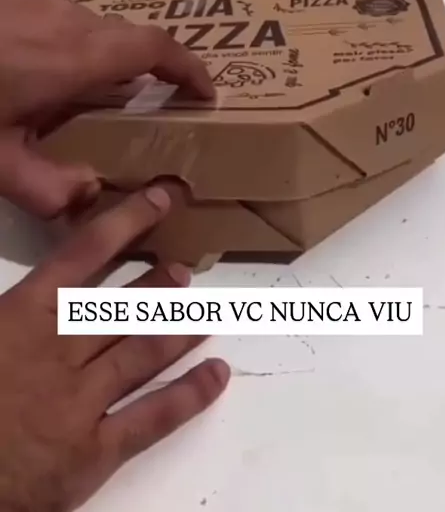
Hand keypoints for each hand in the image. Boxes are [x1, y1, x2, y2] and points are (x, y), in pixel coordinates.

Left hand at [0, 0, 213, 217]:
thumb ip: (50, 189)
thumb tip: (91, 195)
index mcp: (74, 55)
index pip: (156, 49)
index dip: (189, 68)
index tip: (205, 91)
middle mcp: (65, 12)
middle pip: (123, 39)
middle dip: (136, 73)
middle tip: (124, 108)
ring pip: (88, 24)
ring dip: (93, 56)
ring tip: (69, 89)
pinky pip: (54, 5)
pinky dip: (60, 32)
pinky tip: (30, 55)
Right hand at [0, 184, 229, 511]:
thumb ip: (10, 308)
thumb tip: (41, 283)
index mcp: (21, 318)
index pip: (83, 254)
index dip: (126, 222)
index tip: (160, 200)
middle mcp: (60, 351)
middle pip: (123, 307)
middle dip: (157, 287)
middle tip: (184, 272)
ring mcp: (82, 401)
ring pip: (144, 352)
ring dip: (179, 328)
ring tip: (205, 312)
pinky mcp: (95, 451)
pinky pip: (153, 417)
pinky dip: (190, 395)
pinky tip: (217, 375)